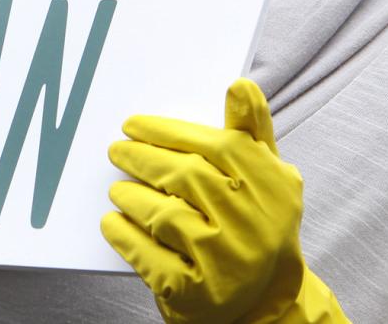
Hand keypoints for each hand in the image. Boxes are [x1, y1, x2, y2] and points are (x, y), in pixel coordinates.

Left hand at [102, 79, 347, 323]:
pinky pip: (150, 258)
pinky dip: (126, 236)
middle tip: (116, 151)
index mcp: (273, 188)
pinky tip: (114, 222)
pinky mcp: (197, 294)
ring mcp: (226, 263)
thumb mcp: (268, 178)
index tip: (134, 124)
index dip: (169, 131)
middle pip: (186, 177)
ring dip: (131, 197)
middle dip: (143, 159)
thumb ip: (252, 132)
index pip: (218, 146)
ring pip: (165, 216)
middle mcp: (254, 225)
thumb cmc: (258, 225)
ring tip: (117, 189)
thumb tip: (240, 85)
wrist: (265, 301)